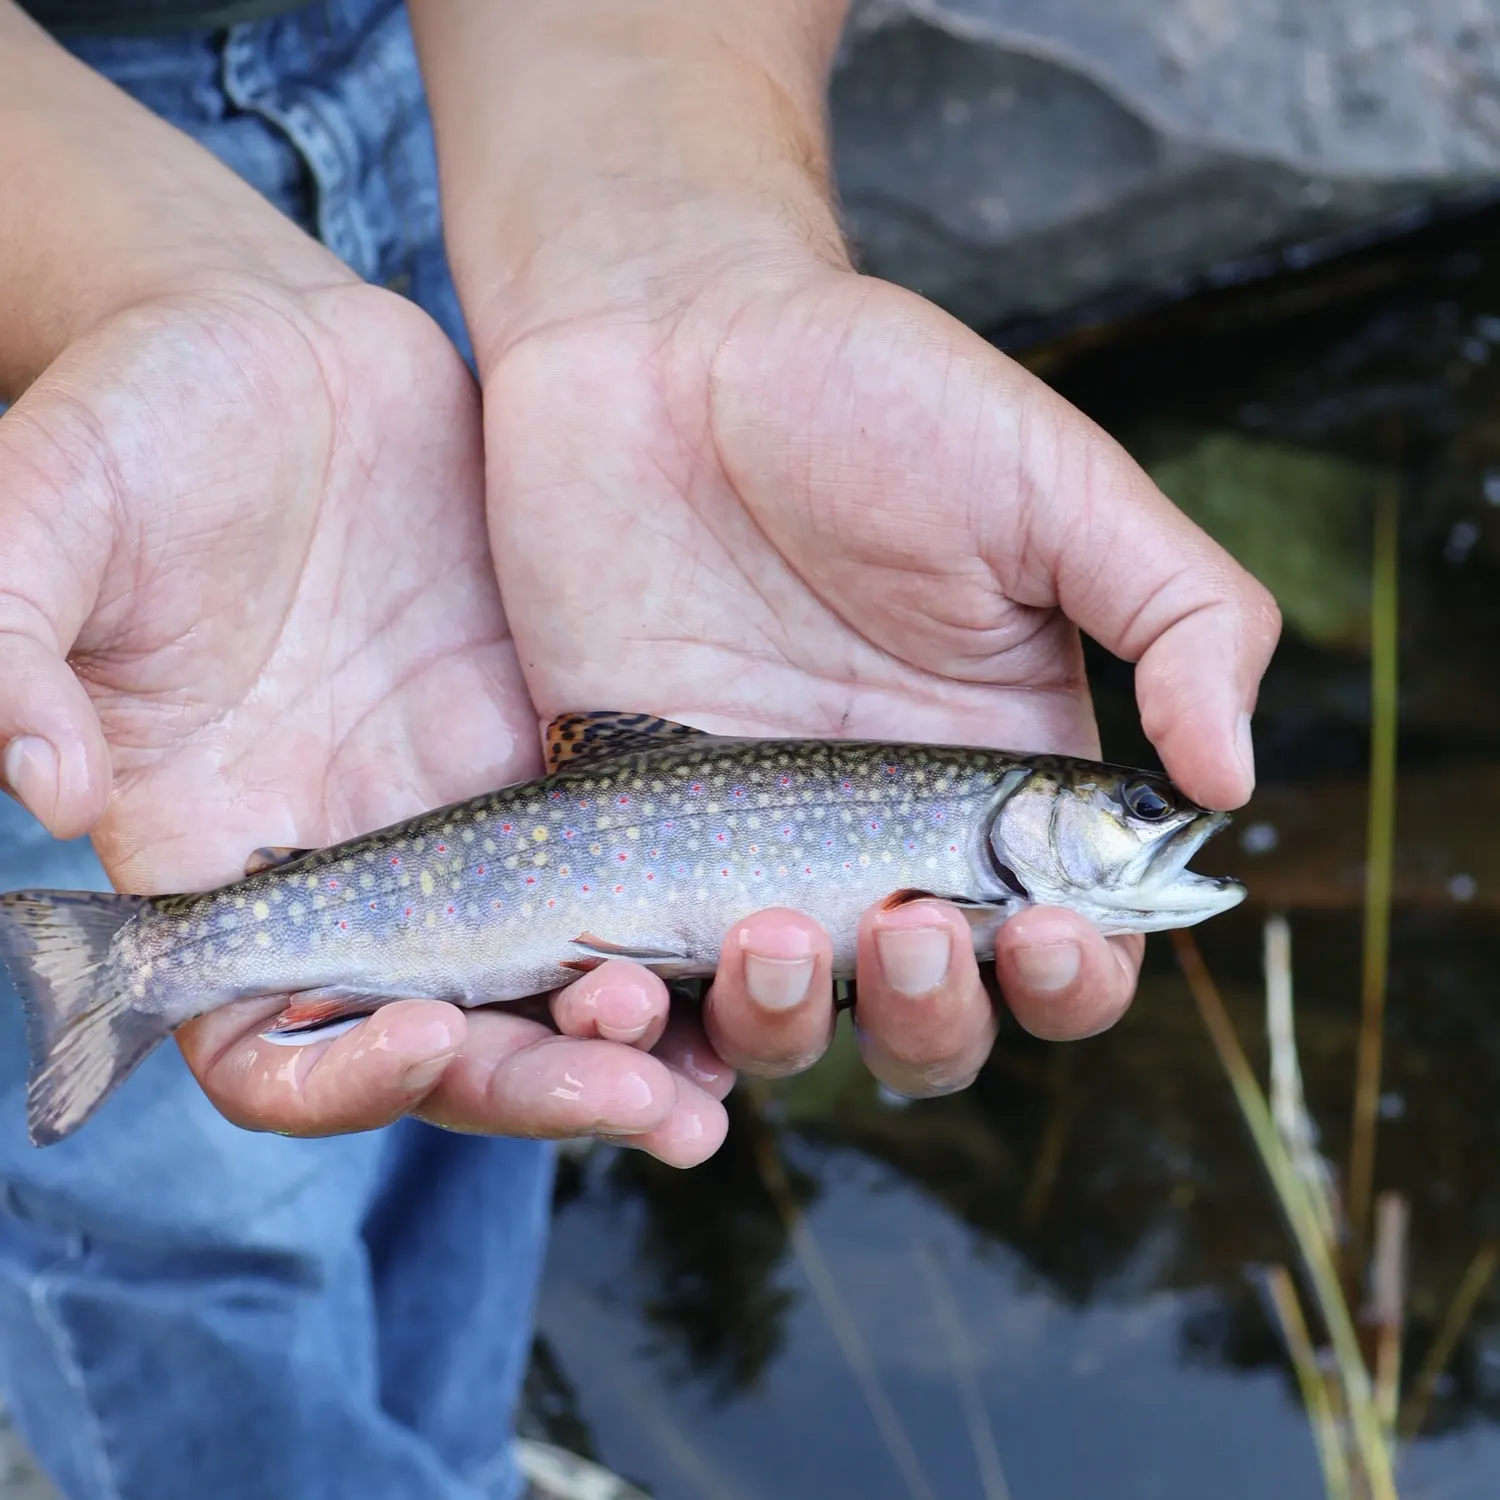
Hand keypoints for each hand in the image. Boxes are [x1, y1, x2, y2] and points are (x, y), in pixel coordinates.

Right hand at [0, 269, 735, 1164]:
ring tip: (717, 1069)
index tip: (431, 1038)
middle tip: (644, 1098)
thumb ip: (15, 639)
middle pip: (447, 1049)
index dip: (338, 1077)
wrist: (283, 357)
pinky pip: (628, 889)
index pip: (267, 1041)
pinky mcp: (550, 766)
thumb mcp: (53, 504)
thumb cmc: (140, 421)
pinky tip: (765, 956)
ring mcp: (461, 828)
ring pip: (554, 994)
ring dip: (634, 1049)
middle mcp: (352, 872)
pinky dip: (686, 945)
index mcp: (219, 857)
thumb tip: (39, 792)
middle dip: (537, 1090)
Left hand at [473, 253, 1277, 1098]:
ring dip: (795, 1026)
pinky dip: (646, 1024)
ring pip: (788, 1024)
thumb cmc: (866, 393)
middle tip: (911, 927)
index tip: (1048, 928)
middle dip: (939, 1015)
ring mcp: (748, 845)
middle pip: (934, 1017)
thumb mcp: (1056, 483)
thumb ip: (1178, 617)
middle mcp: (881, 835)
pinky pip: (642, 978)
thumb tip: (1228, 787)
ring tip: (775, 933)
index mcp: (1003, 775)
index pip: (1069, 940)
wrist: (657, 342)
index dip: (1079, 973)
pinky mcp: (630, 834)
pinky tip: (637, 989)